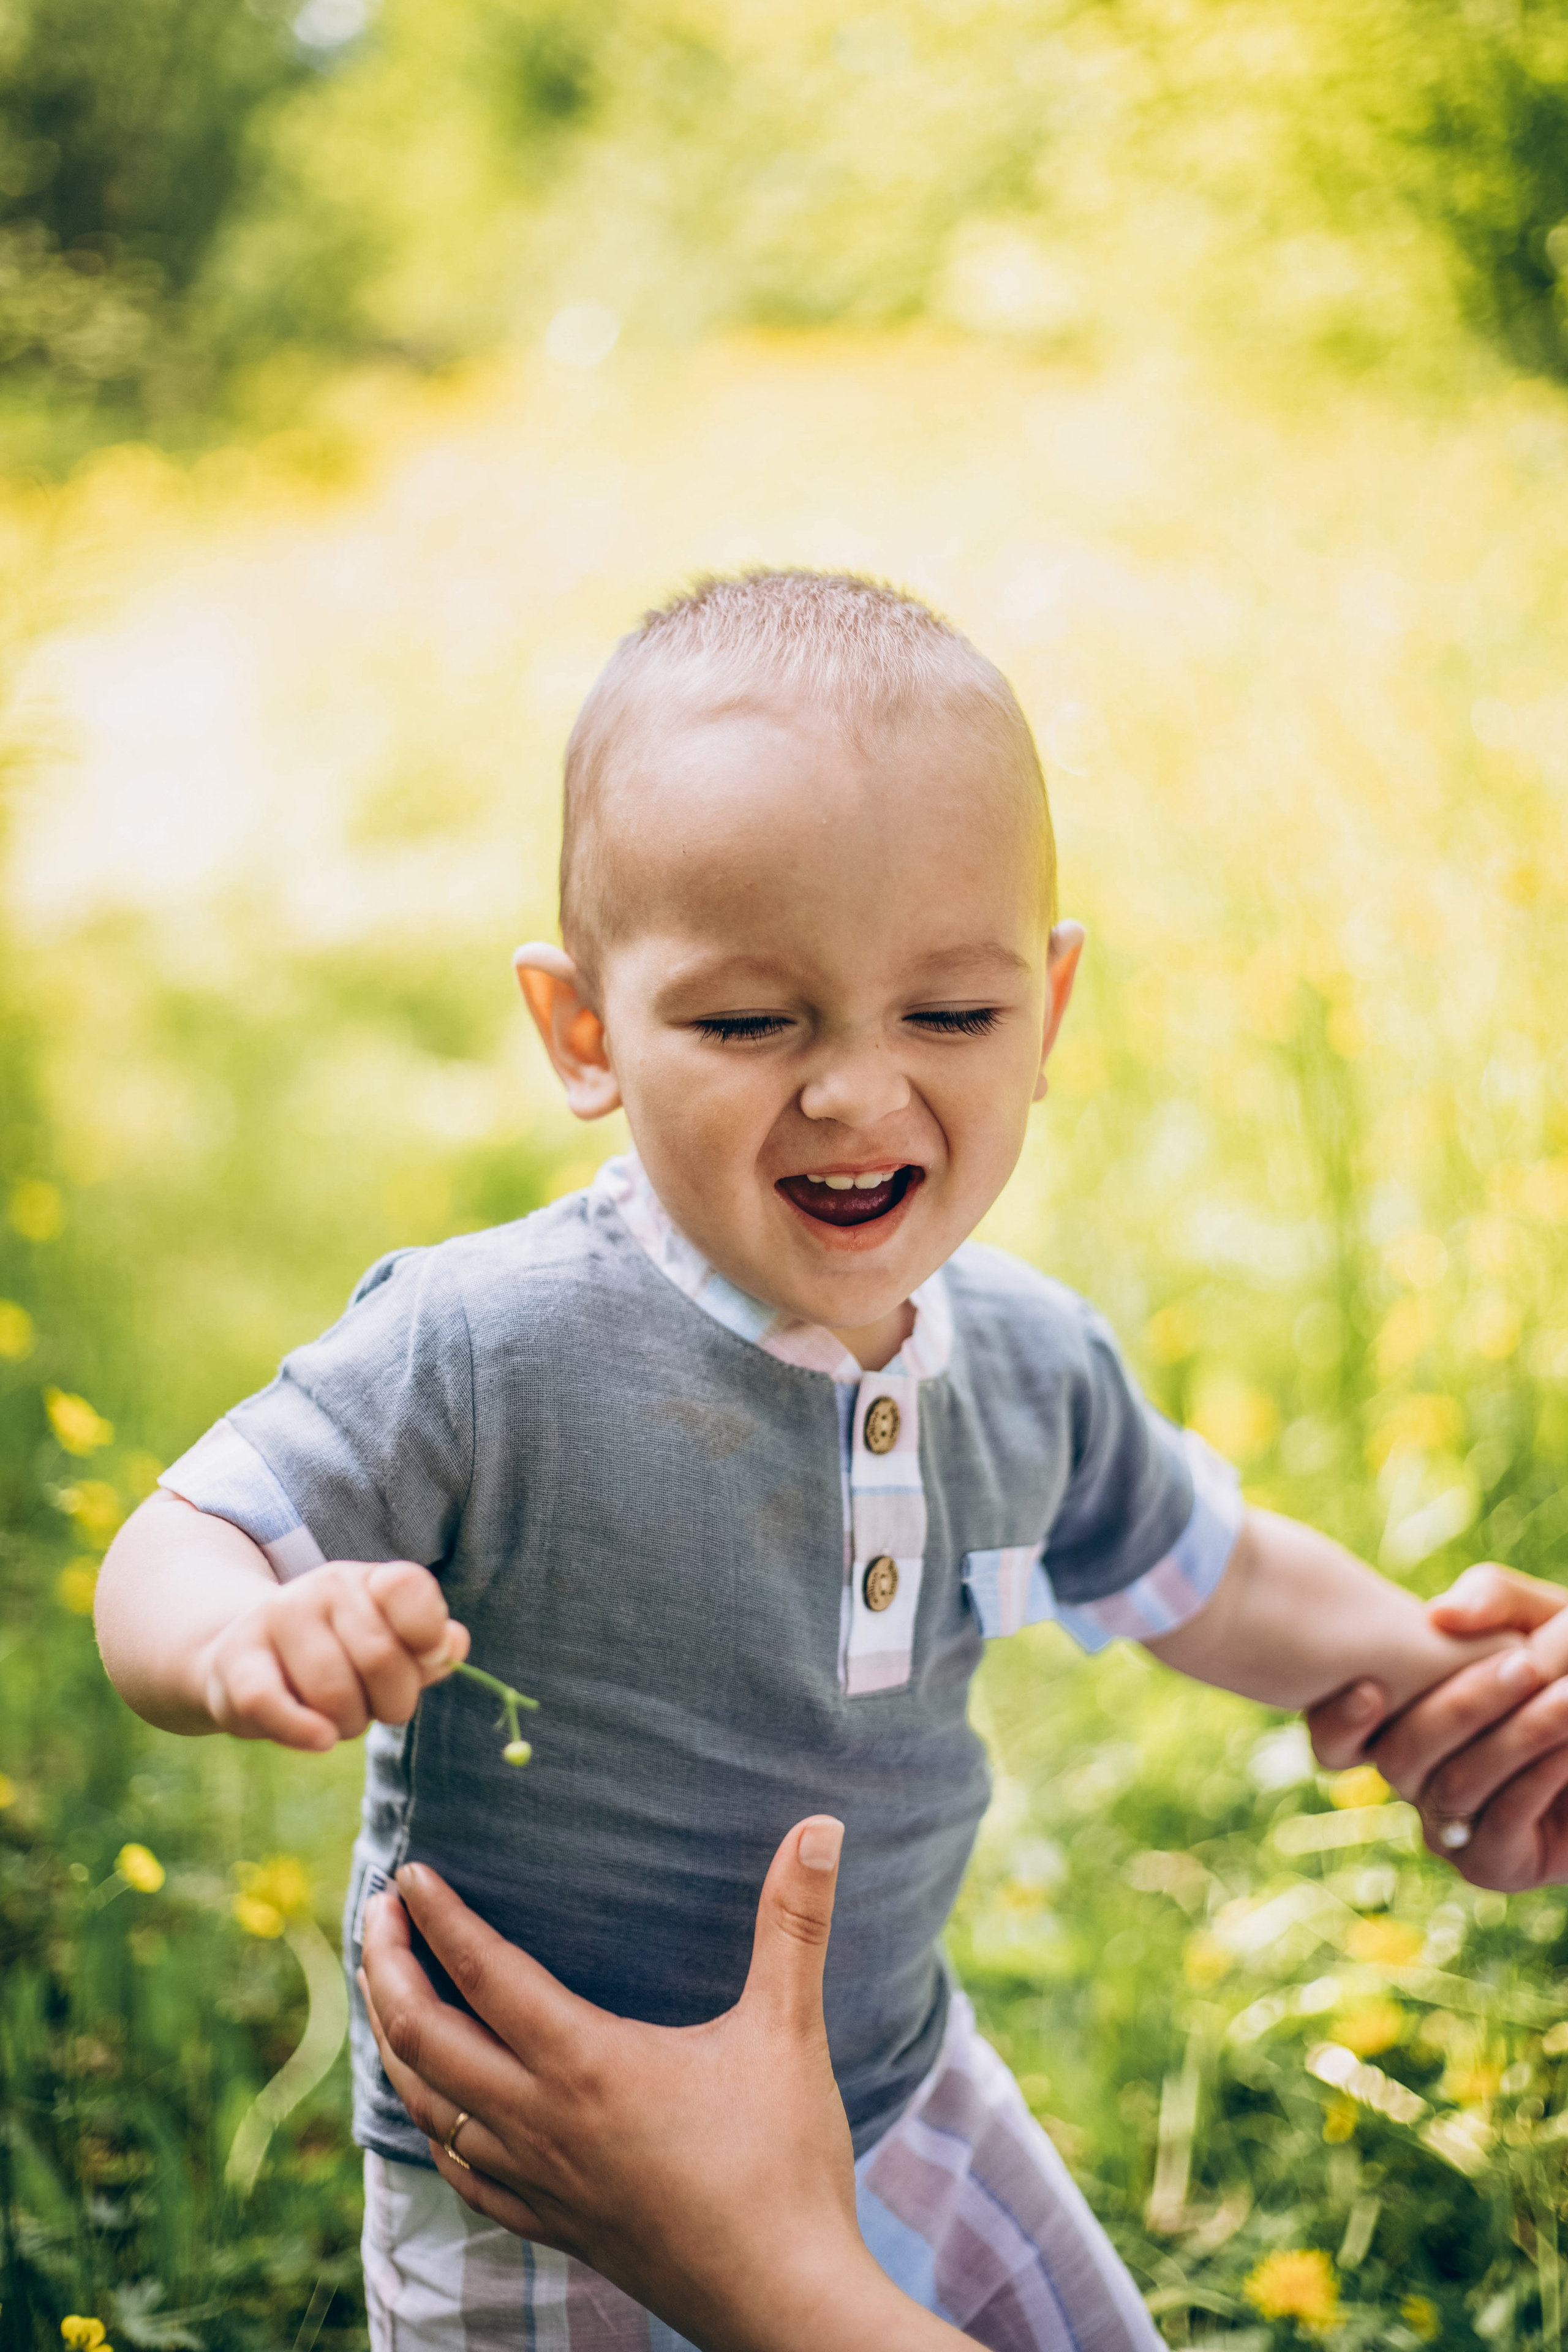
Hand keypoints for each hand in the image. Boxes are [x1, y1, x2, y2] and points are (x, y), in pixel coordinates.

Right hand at [192, 1559, 469, 1750]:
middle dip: (388, 1704)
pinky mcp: (234, 1660)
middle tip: (371, 1706)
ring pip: (332, 1692)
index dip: (428, 1639)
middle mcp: (323, 1588)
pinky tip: (319, 1739)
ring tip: (333, 1715)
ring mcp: (275, 1618)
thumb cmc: (336, 1659)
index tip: (425, 1661)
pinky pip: (271, 1703)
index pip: (411, 1590)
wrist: (243, 1658)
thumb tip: (454, 1644)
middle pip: (380, 1660)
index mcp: (369, 1581)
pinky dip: (302, 1731)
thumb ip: (430, 1649)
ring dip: (345, 1725)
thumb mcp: (388, 1648)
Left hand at [359, 1820, 968, 2351]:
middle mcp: (543, 2122)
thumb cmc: (786, 2164)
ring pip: (427, 2107)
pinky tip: (435, 2109)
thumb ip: (795, 1921)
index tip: (408, 1872)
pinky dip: (430, 2125)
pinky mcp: (554, 2226)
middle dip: (387, 1969)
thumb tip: (821, 1826)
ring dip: (395, 2043)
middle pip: (424, 2038)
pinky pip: (461, 2173)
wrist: (785, 2303)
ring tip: (387, 1993)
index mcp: (587, 2064)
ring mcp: (540, 2182)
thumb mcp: (789, 2029)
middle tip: (376, 1913)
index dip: (438, 1917)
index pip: (484, 1973)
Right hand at [1307, 1564, 1567, 1889]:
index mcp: (1397, 1719)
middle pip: (1399, 1757)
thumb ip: (1492, 1596)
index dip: (1339, 1722)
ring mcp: (1447, 1826)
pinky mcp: (1492, 1864)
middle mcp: (1412, 1777)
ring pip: (1453, 1786)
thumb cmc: (1567, 1665)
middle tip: (1526, 1663)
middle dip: (1465, 1706)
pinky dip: (1537, 1774)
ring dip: (1517, 1736)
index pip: (1335, 1739)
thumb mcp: (1538, 1617)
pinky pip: (1497, 1822)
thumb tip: (1439, 1615)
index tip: (1369, 1687)